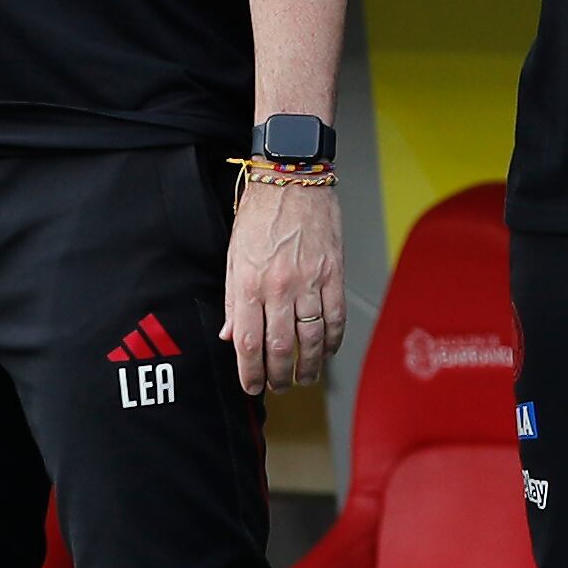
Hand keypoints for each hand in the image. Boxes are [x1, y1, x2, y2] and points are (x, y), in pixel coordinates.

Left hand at [222, 179, 343, 392]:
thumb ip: (234, 299)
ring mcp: (310, 280)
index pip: (248, 343)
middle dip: (279, 375)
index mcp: (249, 284)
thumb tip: (231, 335)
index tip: (251, 387)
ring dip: (309, 364)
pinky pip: (336, 315)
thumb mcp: (234, 256)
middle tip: (280, 388)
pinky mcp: (334, 271)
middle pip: (280, 346)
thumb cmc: (260, 214)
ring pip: (311, 337)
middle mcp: (279, 286)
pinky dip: (333, 338)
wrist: (292, 179)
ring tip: (305, 377)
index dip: (249, 373)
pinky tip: (329, 349)